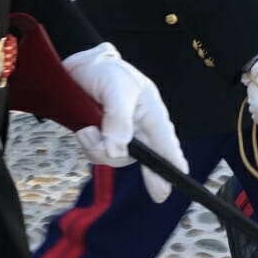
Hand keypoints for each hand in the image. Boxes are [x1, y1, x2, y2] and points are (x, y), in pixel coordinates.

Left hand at [63, 43, 187, 202]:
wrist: (81, 67)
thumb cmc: (107, 71)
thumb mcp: (116, 89)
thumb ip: (118, 120)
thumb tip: (117, 152)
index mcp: (152, 112)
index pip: (166, 142)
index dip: (173, 164)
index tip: (177, 183)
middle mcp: (141, 126)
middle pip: (141, 157)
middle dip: (124, 160)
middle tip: (153, 190)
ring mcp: (123, 133)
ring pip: (115, 157)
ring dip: (97, 148)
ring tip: (86, 129)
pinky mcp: (106, 136)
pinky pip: (99, 153)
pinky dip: (89, 146)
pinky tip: (84, 130)